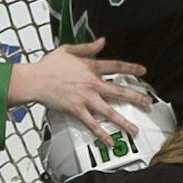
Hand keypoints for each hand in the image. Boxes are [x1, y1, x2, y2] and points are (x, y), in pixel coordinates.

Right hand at [10, 39, 157, 141]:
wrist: (34, 80)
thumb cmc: (47, 66)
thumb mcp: (68, 49)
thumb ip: (87, 47)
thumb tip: (102, 41)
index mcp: (90, 67)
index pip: (116, 66)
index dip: (132, 68)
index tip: (143, 71)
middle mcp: (91, 83)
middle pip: (119, 91)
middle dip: (136, 97)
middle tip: (148, 103)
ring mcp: (85, 98)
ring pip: (109, 111)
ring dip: (123, 121)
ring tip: (134, 129)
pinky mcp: (76, 110)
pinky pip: (92, 124)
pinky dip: (101, 134)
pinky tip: (110, 141)